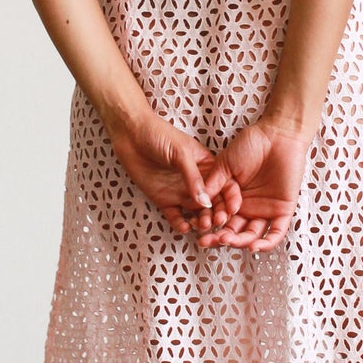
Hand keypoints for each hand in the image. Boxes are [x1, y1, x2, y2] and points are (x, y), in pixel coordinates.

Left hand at [107, 110, 240, 237]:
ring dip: (201, 221)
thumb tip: (206, 202)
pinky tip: (184, 227)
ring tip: (200, 226)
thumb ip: (194, 177)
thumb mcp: (181, 153)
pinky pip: (176, 216)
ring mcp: (181, 192)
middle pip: (213, 203)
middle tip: (216, 223)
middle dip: (217, 214)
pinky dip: (181, 224)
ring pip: (197, 213)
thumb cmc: (159, 135)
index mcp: (207, 167)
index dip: (231, 198)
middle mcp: (197, 182)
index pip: (225, 185)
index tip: (232, 210)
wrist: (130, 135)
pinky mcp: (165, 200)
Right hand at [188, 115, 313, 251]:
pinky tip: (254, 247)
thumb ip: (213, 183)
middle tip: (209, 240)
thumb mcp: (225, 164)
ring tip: (227, 241)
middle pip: (234, 231)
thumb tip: (198, 202)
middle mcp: (249, 207)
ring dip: (240, 242)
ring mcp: (266, 210)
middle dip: (221, 238)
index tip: (200, 231)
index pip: (221, 219)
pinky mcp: (283, 210)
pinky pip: (276, 232)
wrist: (277, 135)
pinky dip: (266, 243)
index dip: (210, 228)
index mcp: (234, 198)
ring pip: (252, 235)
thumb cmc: (251, 144)